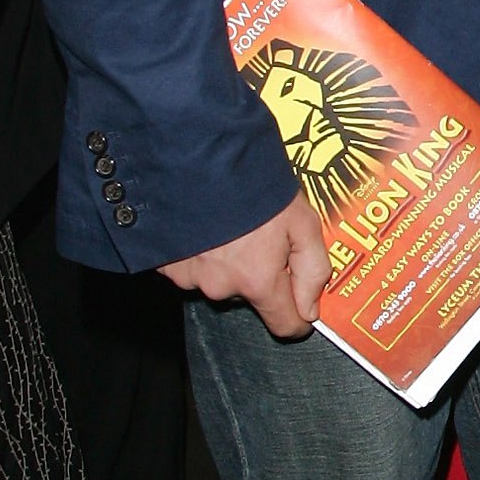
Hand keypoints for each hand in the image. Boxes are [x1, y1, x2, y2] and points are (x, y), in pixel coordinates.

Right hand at [159, 189, 330, 337]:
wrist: (197, 155)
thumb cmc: (253, 183)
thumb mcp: (302, 221)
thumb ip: (312, 270)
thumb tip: (310, 310)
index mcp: (257, 280)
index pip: (283, 324)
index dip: (297, 316)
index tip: (300, 305)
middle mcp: (221, 286)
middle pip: (250, 294)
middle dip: (259, 272)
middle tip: (260, 234)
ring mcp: (189, 277)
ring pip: (220, 279)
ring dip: (227, 259)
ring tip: (231, 223)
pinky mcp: (166, 264)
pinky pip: (192, 267)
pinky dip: (201, 251)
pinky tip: (207, 224)